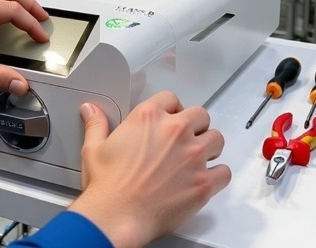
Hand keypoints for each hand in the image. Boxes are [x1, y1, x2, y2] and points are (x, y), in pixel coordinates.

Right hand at [69, 91, 230, 247]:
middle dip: (194, 125)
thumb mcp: (94, 148)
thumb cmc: (107, 185)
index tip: (170, 117)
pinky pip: (224, 172)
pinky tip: (206, 178)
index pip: (171, 98)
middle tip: (185, 138)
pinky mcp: (203, 182)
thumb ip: (96, 124)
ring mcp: (192, 156)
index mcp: (148, 118)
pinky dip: (217, 175)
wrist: (116, 216)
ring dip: (209, 146)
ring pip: (217, 139)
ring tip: (197, 157)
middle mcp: (174, 131)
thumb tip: (90, 110)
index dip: (171, 108)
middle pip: (200, 115)